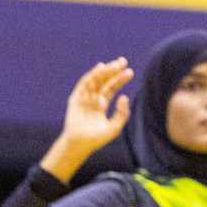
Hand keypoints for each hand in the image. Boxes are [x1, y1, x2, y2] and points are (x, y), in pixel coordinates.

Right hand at [40, 59, 132, 182]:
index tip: (130, 71)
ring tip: (114, 64)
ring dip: (104, 71)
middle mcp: (93, 99)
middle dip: (113, 71)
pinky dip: (91, 76)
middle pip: (104, 81)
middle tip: (123, 61)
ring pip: (95, 81)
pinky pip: (84, 85)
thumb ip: (122, 113)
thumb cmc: (97, 138)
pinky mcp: (76, 99)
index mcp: (101, 104)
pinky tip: (100, 68)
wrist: (80, 145)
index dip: (120, 79)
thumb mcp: (115, 127)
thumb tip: (125, 96)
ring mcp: (84, 98)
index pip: (112, 88)